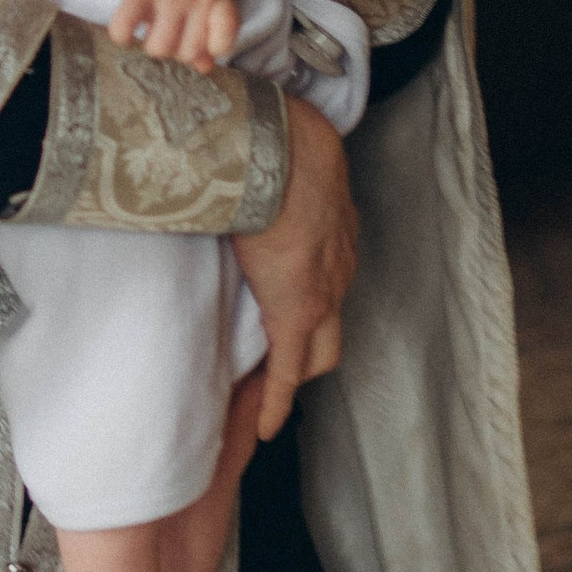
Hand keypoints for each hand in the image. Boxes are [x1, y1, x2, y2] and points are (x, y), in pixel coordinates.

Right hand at [111, 0, 238, 73]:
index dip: (212, 46)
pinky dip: (122, 34)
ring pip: (158, 49)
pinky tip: (127, 23)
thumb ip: (213, 31)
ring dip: (150, 44)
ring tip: (149, 28)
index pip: (224, 42)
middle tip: (170, 30)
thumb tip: (205, 68)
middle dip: (176, 50)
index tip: (203, 33)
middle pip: (186, 53)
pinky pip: (124, 29)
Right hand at [233, 97, 355, 437]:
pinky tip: (266, 426)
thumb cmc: (277, 145)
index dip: (310, 307)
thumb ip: (263, 176)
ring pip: (320, 351)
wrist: (285, 153)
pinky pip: (289, 372)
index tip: (291, 318)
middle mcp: (338, 269)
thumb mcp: (278, 165)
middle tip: (281, 364)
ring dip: (297, 370)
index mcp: (334, 235)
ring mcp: (324, 295)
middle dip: (312, 350)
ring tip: (269, 391)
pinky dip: (278, 400)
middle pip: (335, 327)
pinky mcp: (295, 315)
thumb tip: (232, 164)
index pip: (328, 282)